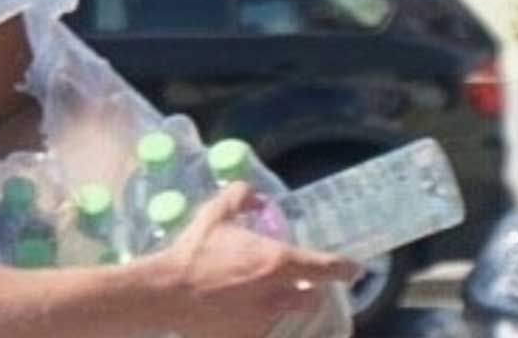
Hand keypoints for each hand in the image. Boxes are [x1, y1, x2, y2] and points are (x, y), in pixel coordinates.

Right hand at [154, 182, 358, 337]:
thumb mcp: (214, 215)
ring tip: (270, 301)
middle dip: (309, 291)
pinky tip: (246, 314)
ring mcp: (266, 321)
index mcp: (277, 262)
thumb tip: (255, 194)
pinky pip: (268, 332)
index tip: (351, 269)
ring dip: (286, 308)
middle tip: (297, 284)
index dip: (344, 268)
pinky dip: (264, 323)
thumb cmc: (193, 252)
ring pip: (291, 318)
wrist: (166, 293)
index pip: (326, 268)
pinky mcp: (250, 337)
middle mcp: (279, 295)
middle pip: (313, 299)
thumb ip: (238, 197)